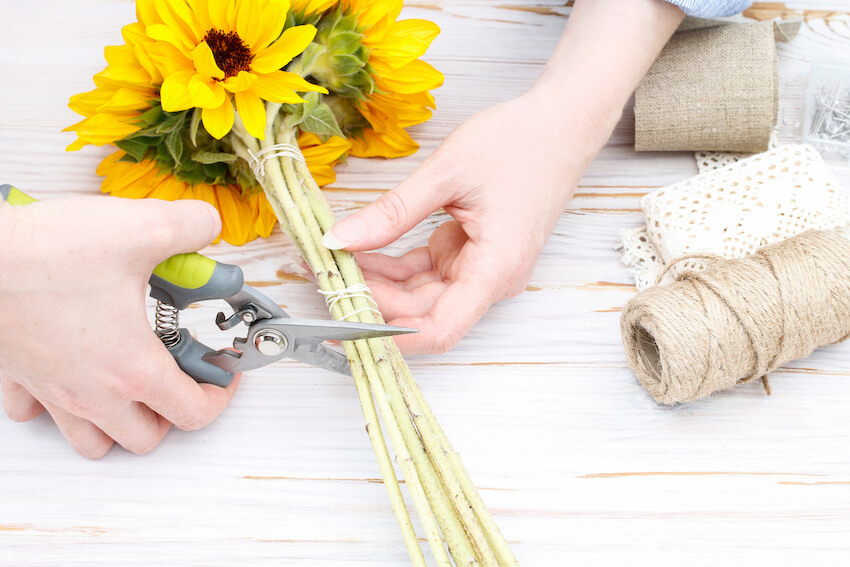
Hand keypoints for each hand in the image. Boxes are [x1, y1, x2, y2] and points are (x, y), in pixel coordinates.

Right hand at [0, 196, 237, 457]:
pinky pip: (37, 415)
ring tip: (131, 385)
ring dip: (118, 424)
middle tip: (179, 374)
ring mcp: (51, 391)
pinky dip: (59, 406)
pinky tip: (72, 372)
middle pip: (145, 438)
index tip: (222, 374)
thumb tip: (209, 225)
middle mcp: (92, 392)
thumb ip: (193, 226)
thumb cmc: (48, 250)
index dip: (220, 396)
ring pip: (92, 442)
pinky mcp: (16, 376)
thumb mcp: (144, 227)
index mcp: (133, 368)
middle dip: (171, 414)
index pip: (193, 412)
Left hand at [322, 88, 606, 353]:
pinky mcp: (471, 255)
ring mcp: (481, 269)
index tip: (344, 328)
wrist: (560, 124)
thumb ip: (392, 212)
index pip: (439, 330)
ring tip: (334, 262)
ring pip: (420, 295)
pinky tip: (361, 251)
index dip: (390, 338)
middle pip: (422, 313)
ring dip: (378, 283)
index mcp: (495, 269)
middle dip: (372, 301)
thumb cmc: (521, 143)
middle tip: (324, 279)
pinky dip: (393, 266)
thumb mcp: (446, 173)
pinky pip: (425, 272)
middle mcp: (491, 279)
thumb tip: (340, 240)